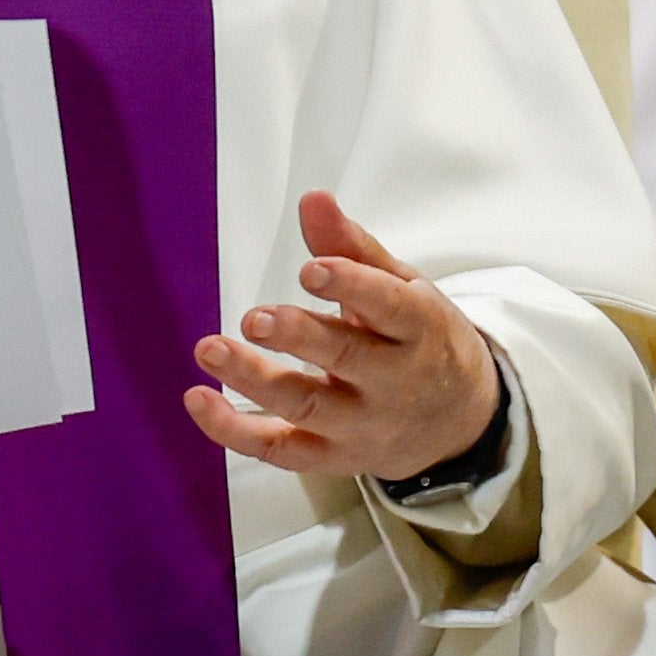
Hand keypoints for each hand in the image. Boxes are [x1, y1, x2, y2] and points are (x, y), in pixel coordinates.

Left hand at [187, 192, 502, 481]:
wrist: (458, 423)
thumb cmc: (420, 340)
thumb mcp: (403, 289)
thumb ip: (353, 248)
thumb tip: (313, 198)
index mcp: (419, 330)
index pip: (389, 308)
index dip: (351, 287)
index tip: (312, 269)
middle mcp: (394, 383)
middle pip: (346, 359)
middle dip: (298, 337)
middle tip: (255, 317)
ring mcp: (362, 426)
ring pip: (306, 407)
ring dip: (254, 379)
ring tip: (209, 348)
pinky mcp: (333, 456)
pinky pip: (280, 450)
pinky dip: (235, 431)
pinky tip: (198, 400)